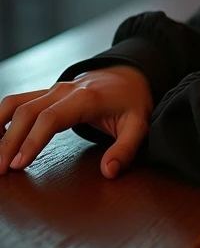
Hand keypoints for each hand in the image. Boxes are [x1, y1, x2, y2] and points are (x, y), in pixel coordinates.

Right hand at [0, 65, 154, 178]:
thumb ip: (125, 149)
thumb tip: (108, 172)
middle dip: (9, 141)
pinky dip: (2, 117)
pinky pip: (18, 101)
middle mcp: (64, 90)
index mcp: (86, 98)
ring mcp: (53, 89)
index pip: (51, 118)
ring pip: (17, 103)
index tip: (18, 163)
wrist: (129, 75)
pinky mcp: (46, 93)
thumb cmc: (132, 102)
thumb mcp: (139, 124)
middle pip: (27, 112)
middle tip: (0, 170)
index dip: (33, 140)